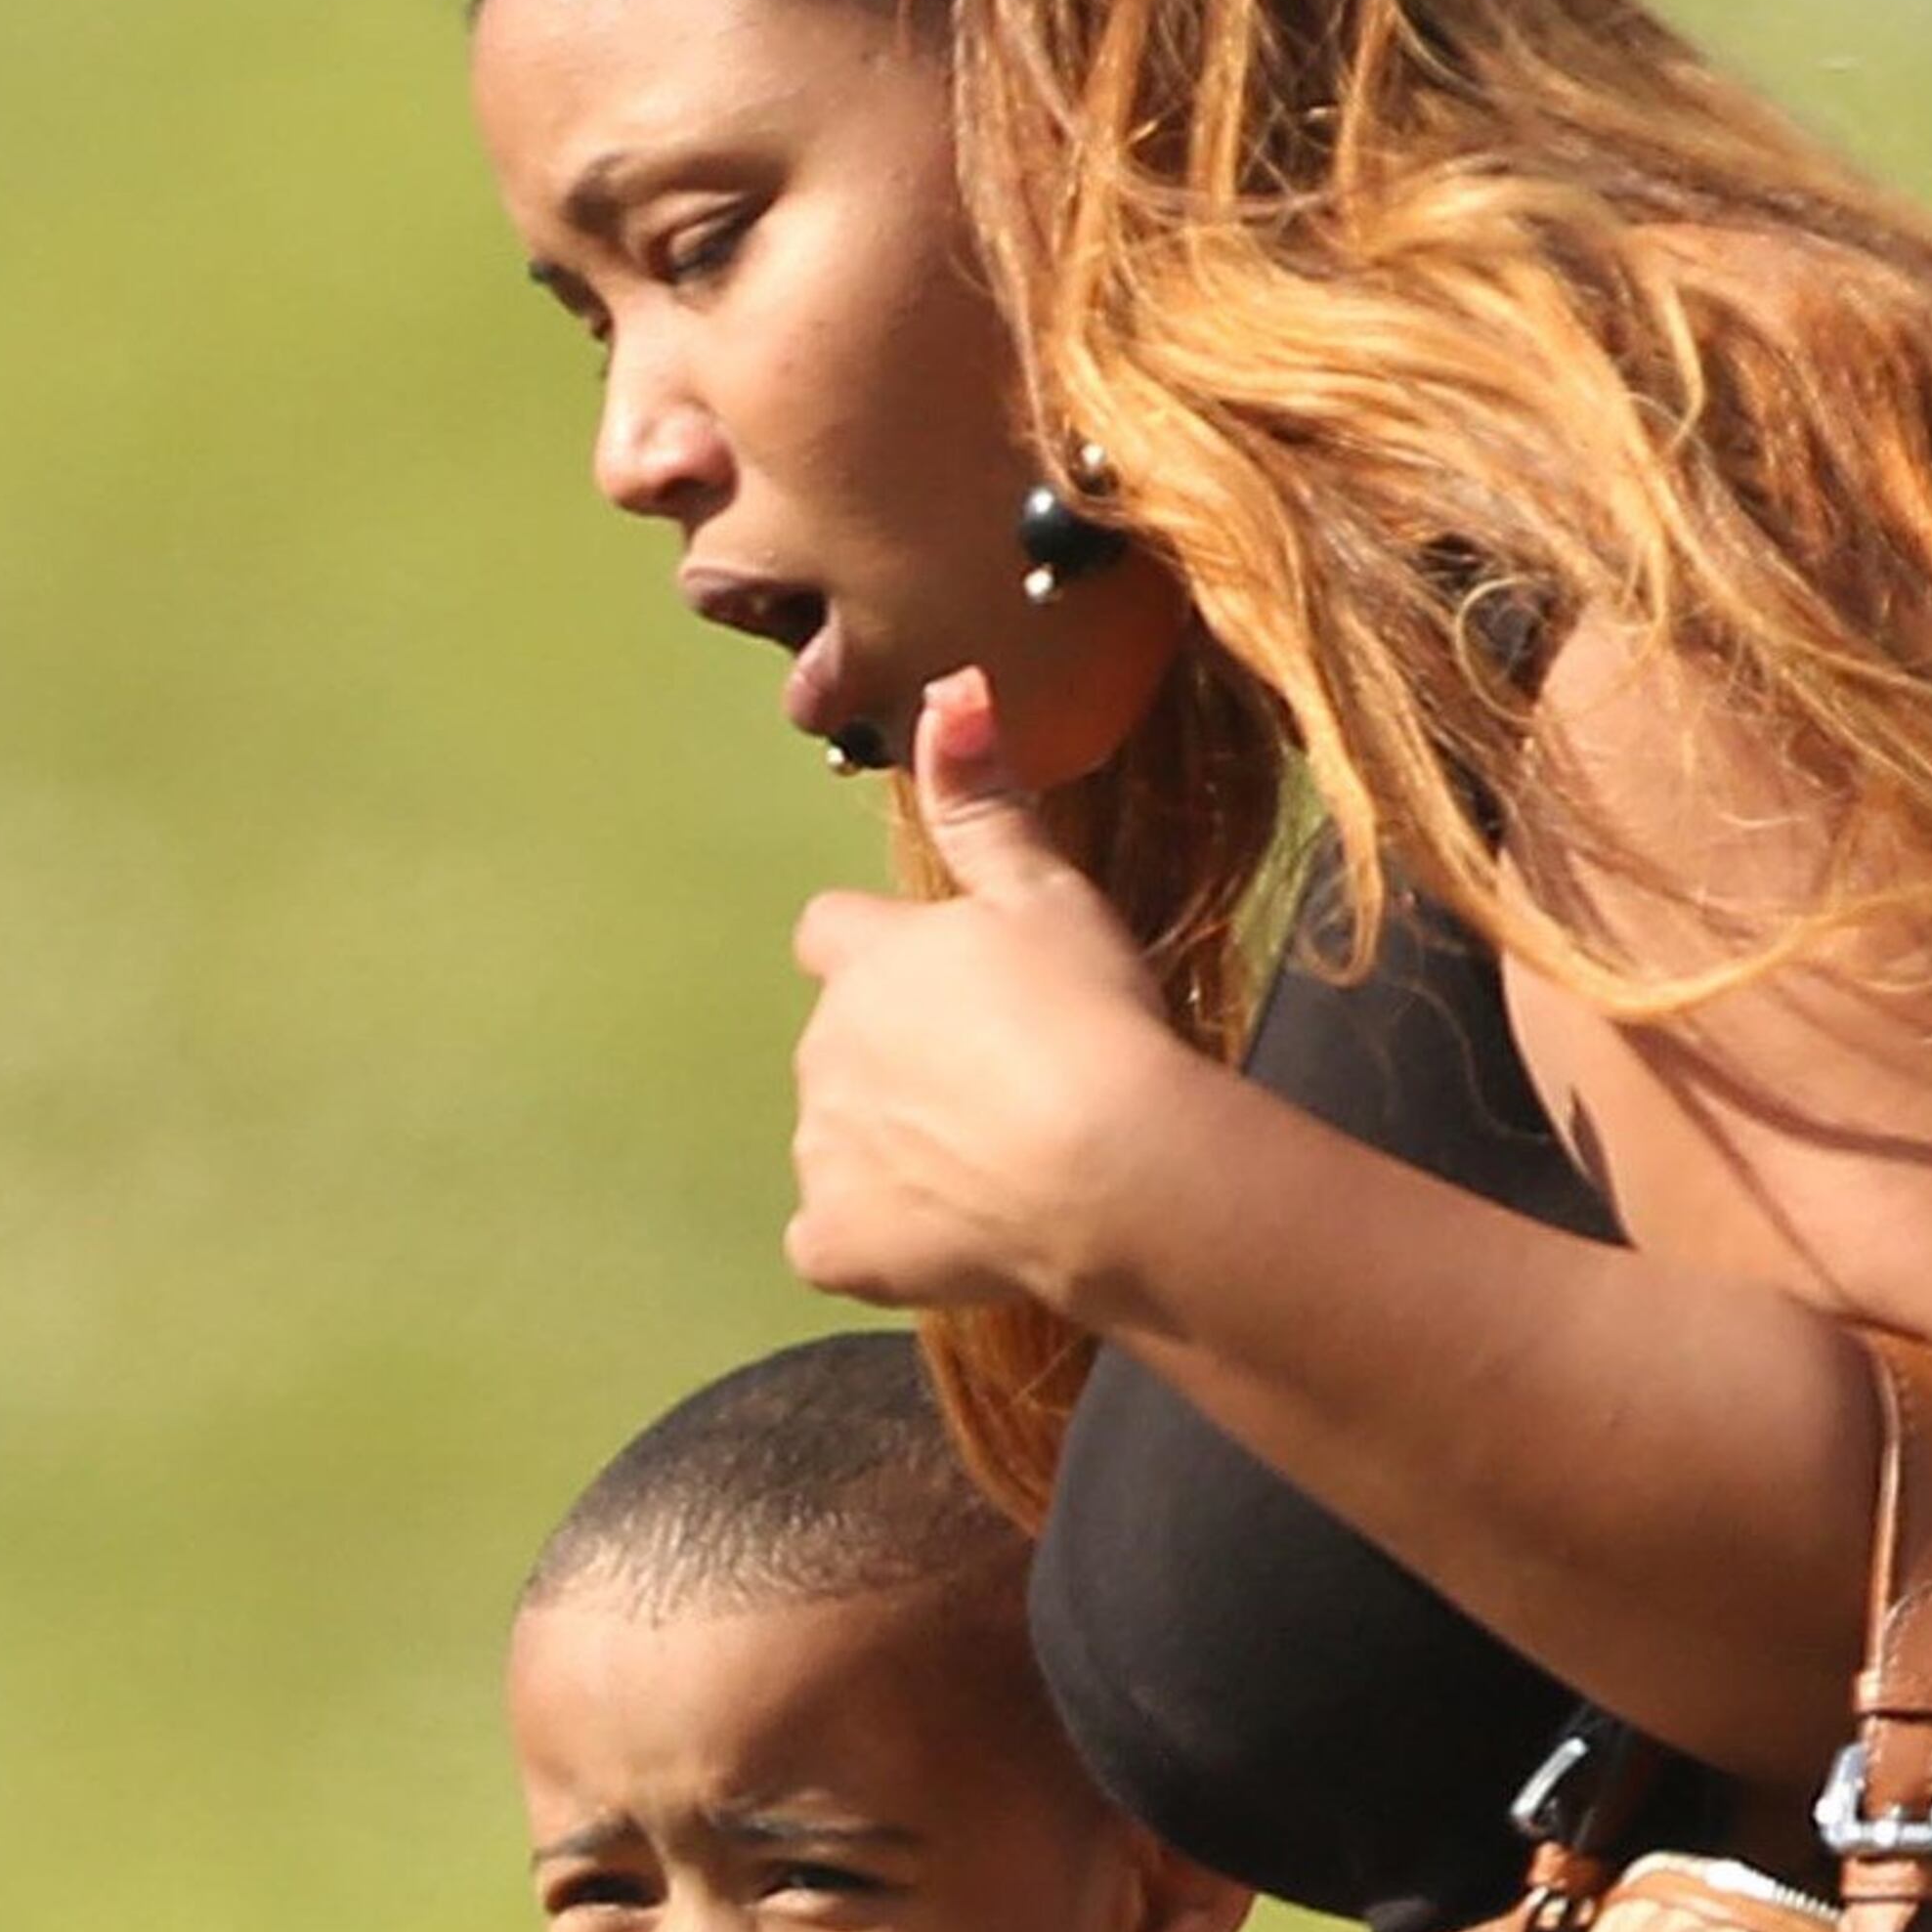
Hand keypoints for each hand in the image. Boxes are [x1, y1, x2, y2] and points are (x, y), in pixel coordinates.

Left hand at [787, 676, 1181, 1317]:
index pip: (831, 935)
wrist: (1109, 1168)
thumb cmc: (1090, 1019)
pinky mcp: (834, 1243)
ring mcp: (822, 1150)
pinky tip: (940, 1242)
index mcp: (866, 955)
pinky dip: (871, 1243)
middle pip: (839, 1046)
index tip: (949, 992)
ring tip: (985, 1172)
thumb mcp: (1046, 893)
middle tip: (994, 1092)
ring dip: (887, 1152)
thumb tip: (952, 688)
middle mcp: (824, 1046)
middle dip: (893, 1063)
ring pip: (834, 1142)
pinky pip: (828, 1241)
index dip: (883, 959)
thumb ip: (983, 799)